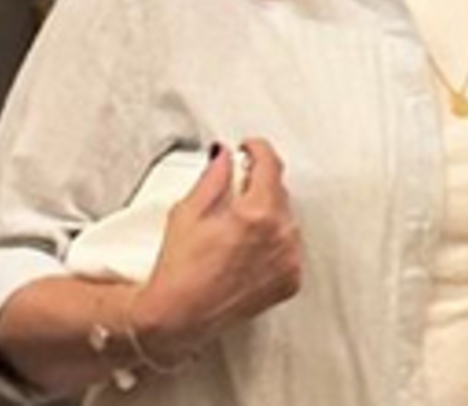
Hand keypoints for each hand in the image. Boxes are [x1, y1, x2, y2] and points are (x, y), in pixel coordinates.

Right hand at [133, 141, 301, 362]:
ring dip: (268, 214)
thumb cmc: (177, 272)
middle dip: (259, 185)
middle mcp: (280, 235)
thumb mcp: (188, 211)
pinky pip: (289, 246)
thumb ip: (214, 176)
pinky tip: (249, 248)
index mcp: (257, 213)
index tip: (250, 148)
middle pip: (279, 191)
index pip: (271, 164)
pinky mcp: (290, 280)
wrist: (177, 319)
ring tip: (237, 227)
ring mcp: (288, 259)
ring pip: (286, 218)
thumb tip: (226, 156)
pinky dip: (274, 241)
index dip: (258, 149)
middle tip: (235, 191)